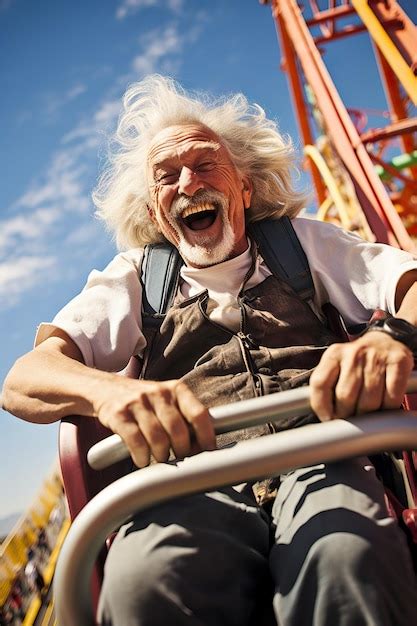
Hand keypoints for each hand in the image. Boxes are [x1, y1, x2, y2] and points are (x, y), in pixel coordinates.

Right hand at [94, 378, 214, 466]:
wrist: (106, 389)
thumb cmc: (146, 401)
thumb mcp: (168, 400)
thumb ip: (186, 416)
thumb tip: (206, 445)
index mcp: (177, 389)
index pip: (199, 414)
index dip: (206, 436)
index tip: (208, 451)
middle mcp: (159, 393)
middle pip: (178, 430)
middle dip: (182, 451)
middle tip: (179, 457)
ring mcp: (138, 403)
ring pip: (158, 438)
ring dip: (162, 455)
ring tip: (161, 458)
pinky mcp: (119, 415)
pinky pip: (136, 442)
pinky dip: (142, 456)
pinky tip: (143, 459)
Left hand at [309, 332, 413, 420]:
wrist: (384, 341)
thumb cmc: (357, 362)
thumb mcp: (336, 366)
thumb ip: (326, 386)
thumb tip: (326, 416)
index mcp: (334, 354)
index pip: (320, 383)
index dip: (321, 406)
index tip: (328, 417)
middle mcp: (354, 353)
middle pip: (345, 396)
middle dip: (347, 414)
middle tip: (351, 417)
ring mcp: (376, 357)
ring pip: (369, 402)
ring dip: (368, 415)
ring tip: (367, 412)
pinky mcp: (398, 362)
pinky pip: (392, 398)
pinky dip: (388, 408)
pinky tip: (384, 405)